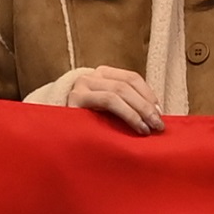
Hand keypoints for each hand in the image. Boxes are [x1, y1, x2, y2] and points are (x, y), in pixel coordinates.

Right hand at [31, 65, 169, 134]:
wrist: (54, 138)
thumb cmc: (86, 128)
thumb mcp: (108, 113)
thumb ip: (126, 106)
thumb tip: (157, 112)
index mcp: (100, 75)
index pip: (130, 78)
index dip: (148, 93)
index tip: (159, 111)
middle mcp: (90, 77)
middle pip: (126, 85)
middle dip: (146, 105)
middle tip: (159, 125)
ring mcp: (82, 86)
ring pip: (119, 92)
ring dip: (139, 111)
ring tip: (149, 128)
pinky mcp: (77, 99)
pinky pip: (108, 100)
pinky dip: (128, 113)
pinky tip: (137, 126)